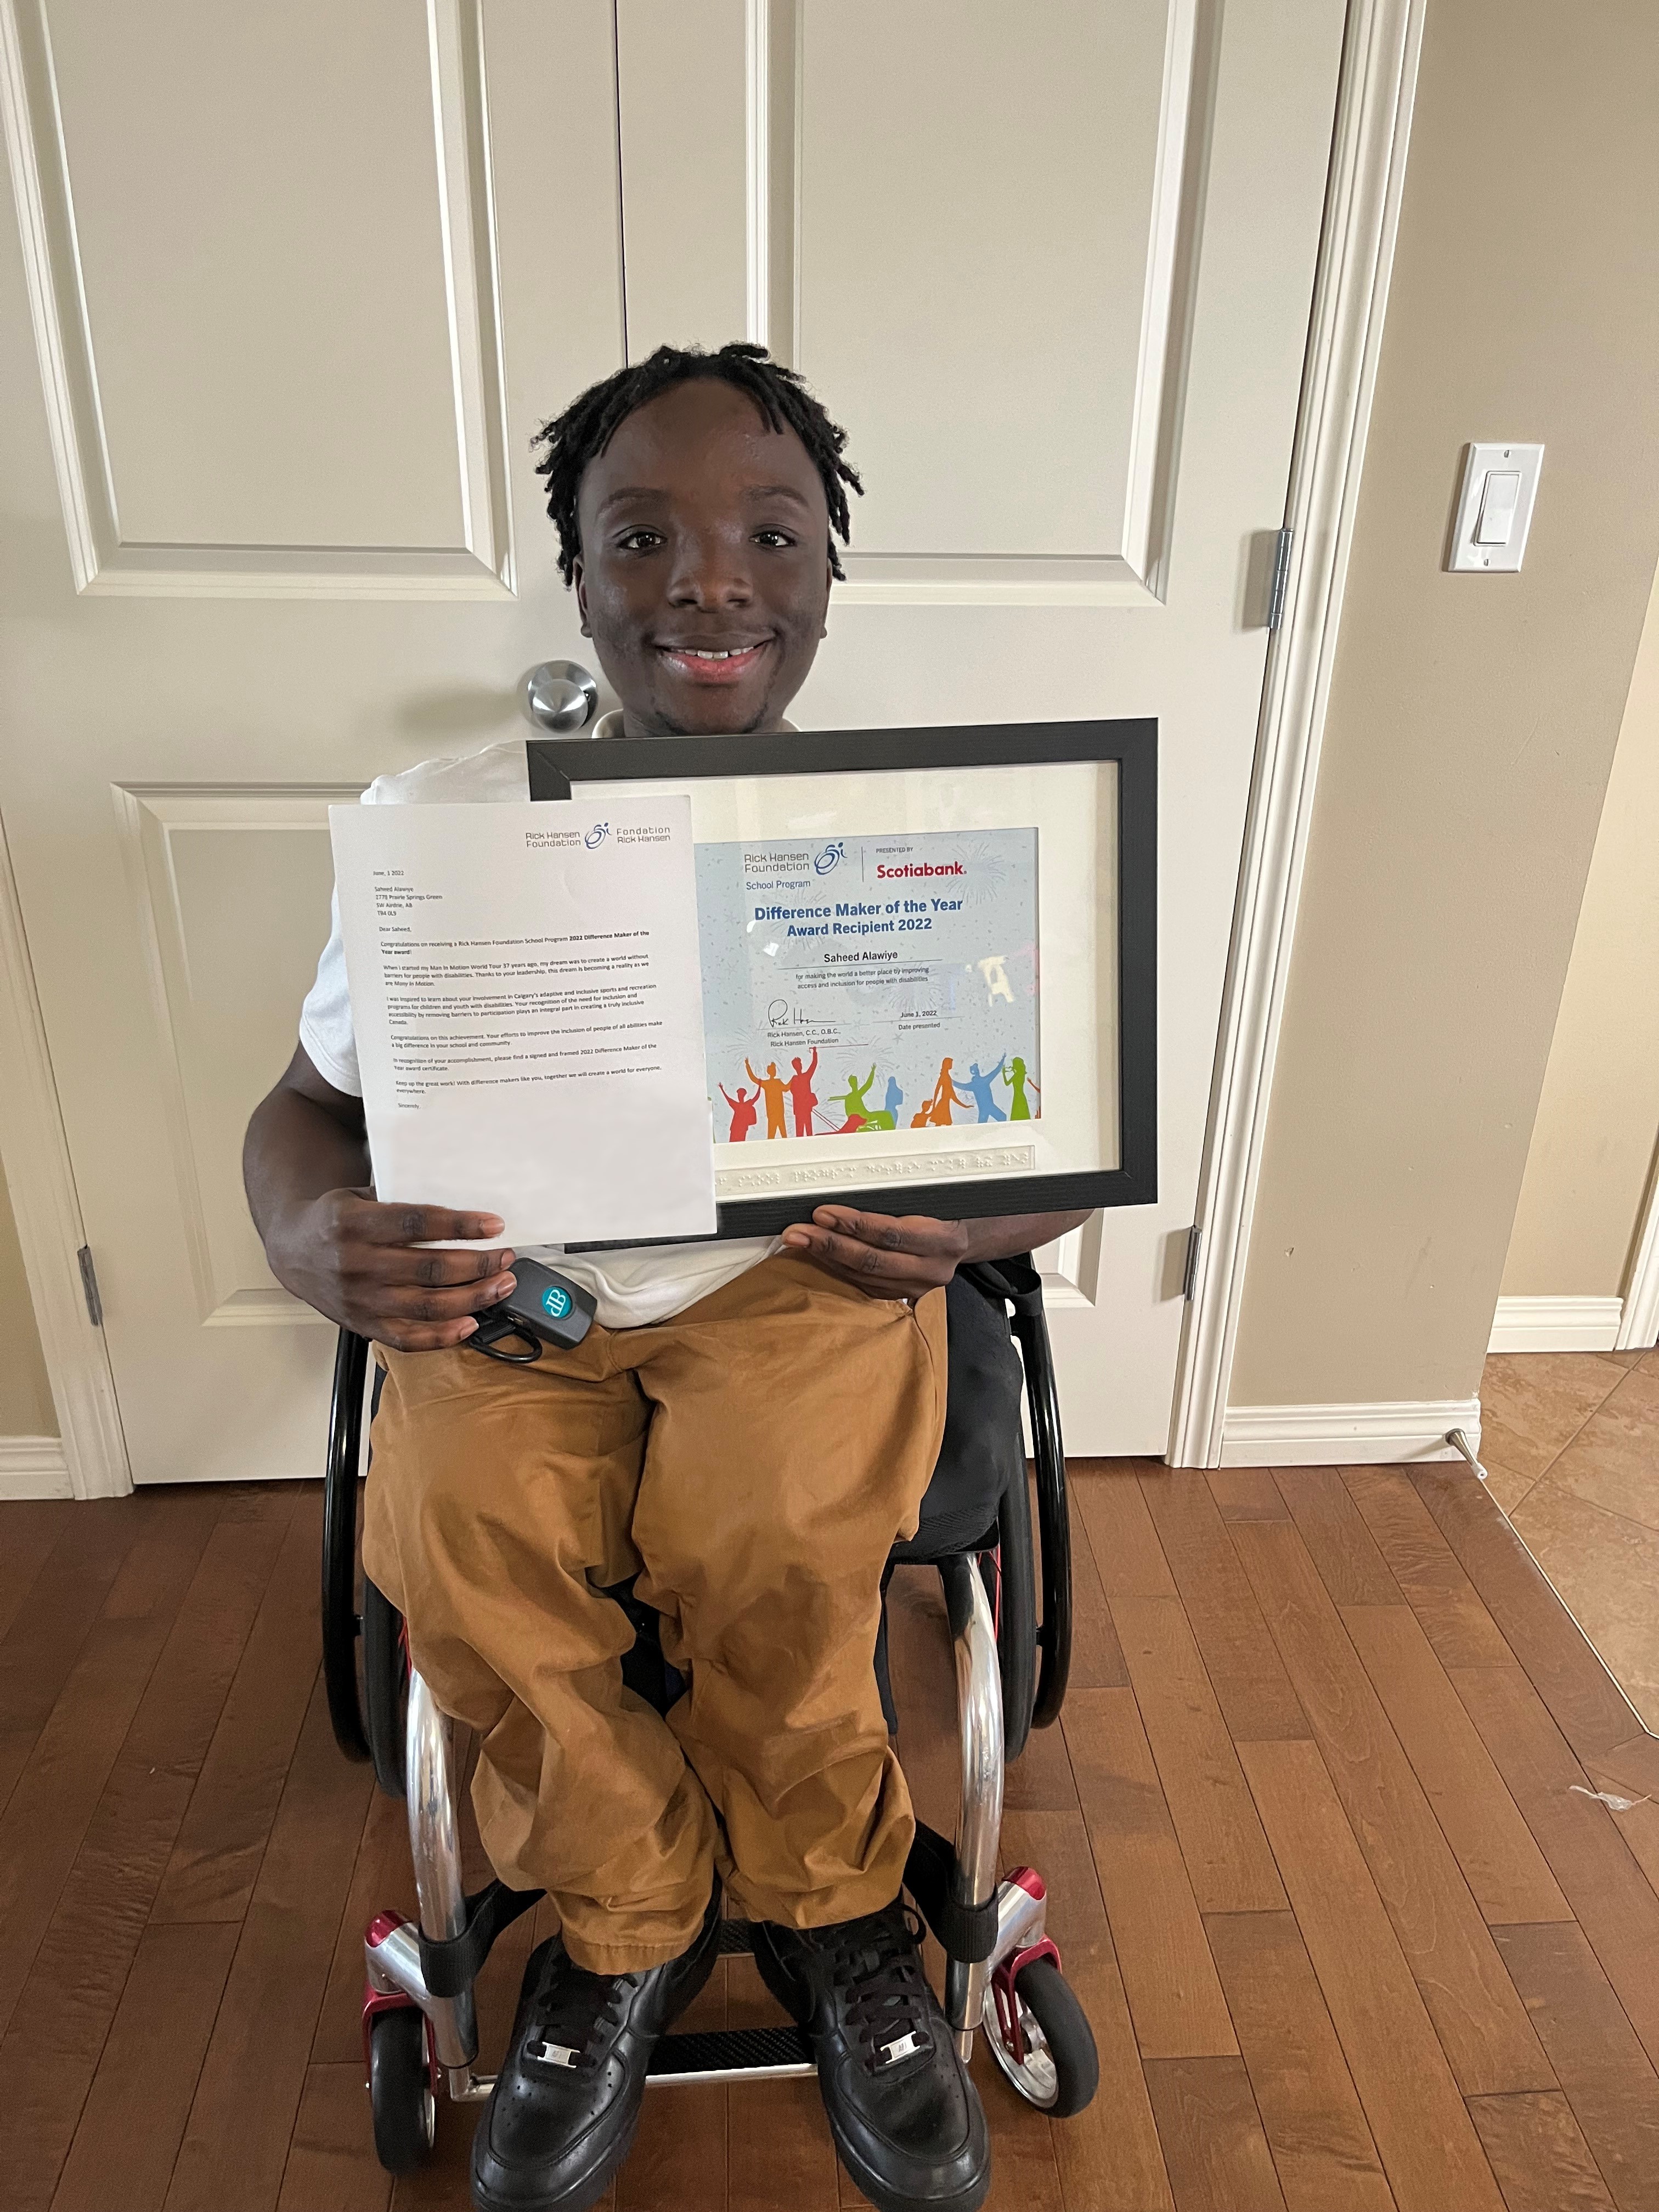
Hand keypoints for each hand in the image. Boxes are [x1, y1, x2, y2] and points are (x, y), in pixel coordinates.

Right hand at [265, 1189, 515, 1350]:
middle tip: (505, 1257)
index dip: (460, 1226)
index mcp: (354, 1223)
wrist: (291, 1251)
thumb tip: (459, 1210)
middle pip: (429, 1269)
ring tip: (501, 1286)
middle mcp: (356, 1264)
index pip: (417, 1223)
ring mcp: (360, 1300)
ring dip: (472, 1298)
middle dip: (477, 1265)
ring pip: (426, 1307)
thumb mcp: (358, 1196)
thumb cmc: (334, 1221)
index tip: (493, 1225)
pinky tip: (470, 1323)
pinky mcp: (362, 1325)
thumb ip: (399, 1203)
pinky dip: (443, 1336)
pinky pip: (408, 1339)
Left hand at [781, 1206, 967, 1299]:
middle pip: (872, 1260)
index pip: (891, 1233)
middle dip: (830, 1244)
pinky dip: (837, 1269)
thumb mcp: (932, 1198)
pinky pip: (864, 1284)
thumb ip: (896, 1200)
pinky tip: (817, 1255)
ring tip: (798, 1241)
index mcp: (943, 1239)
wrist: (967, 1238)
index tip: (822, 1212)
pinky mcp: (904, 1296)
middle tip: (797, 1232)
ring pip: (864, 1275)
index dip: (854, 1224)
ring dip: (826, 1257)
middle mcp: (933, 1269)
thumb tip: (844, 1186)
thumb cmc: (946, 1209)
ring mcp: (918, 1287)